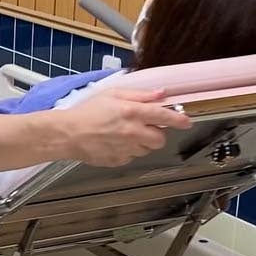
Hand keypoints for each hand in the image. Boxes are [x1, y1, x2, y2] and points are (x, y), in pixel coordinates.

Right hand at [63, 88, 190, 166]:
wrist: (68, 134)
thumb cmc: (87, 112)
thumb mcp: (112, 94)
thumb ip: (139, 95)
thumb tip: (160, 94)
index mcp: (132, 112)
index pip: (164, 117)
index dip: (179, 120)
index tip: (187, 122)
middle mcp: (132, 132)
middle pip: (160, 139)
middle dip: (157, 133)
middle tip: (145, 126)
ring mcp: (126, 149)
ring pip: (146, 149)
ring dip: (141, 142)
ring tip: (124, 133)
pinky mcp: (119, 161)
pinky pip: (132, 156)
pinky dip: (128, 150)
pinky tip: (115, 142)